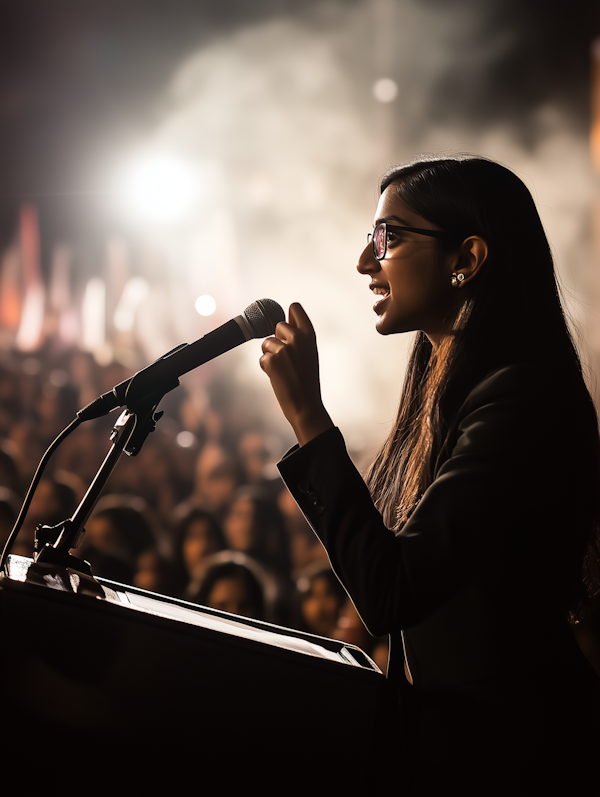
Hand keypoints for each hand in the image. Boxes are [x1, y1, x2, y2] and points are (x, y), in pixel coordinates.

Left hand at [260, 303, 333, 445]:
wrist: (306, 405)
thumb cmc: (307, 380)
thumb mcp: (309, 353)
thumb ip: (299, 336)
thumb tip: (284, 317)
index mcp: (310, 334)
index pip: (295, 307)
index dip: (288, 315)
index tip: (287, 325)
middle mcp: (298, 338)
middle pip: (278, 324)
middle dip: (278, 339)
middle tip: (288, 358)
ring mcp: (284, 349)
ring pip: (267, 343)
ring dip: (271, 355)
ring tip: (285, 370)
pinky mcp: (272, 360)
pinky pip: (263, 358)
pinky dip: (267, 368)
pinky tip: (279, 377)